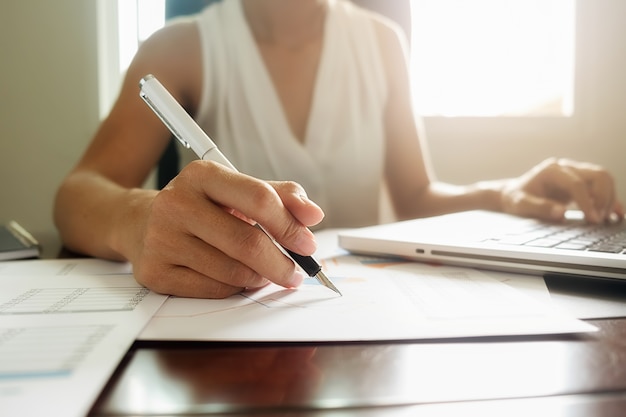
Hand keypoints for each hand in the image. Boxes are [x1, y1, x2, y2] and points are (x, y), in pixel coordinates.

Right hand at [128, 160, 324, 297]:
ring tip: (263, 272)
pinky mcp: (154, 271)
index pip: (258, 199)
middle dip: (281, 263)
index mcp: (202, 175)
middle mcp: (177, 203)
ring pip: (233, 271)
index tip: (307, 244)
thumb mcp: (237, 191)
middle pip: (247, 242)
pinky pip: (214, 289)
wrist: (141, 222)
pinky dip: (234, 288)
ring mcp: (161, 239)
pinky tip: (235, 278)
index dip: (289, 225)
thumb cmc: (202, 207)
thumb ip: (280, 197)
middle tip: (296, 273)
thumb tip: (313, 215)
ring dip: (259, 277)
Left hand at [500, 157, 623, 222]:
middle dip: (603, 197)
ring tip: (602, 219)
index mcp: (552, 170)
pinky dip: (610, 199)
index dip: (587, 202)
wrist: (513, 193)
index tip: (592, 219)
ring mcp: (576, 173)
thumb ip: (539, 208)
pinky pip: (602, 187)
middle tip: (599, 219)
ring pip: (604, 179)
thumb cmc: (516, 198)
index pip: (578, 183)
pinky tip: (617, 215)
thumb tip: (560, 213)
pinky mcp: (581, 182)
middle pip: (598, 175)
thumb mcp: (520, 205)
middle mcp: (567, 167)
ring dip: (608, 198)